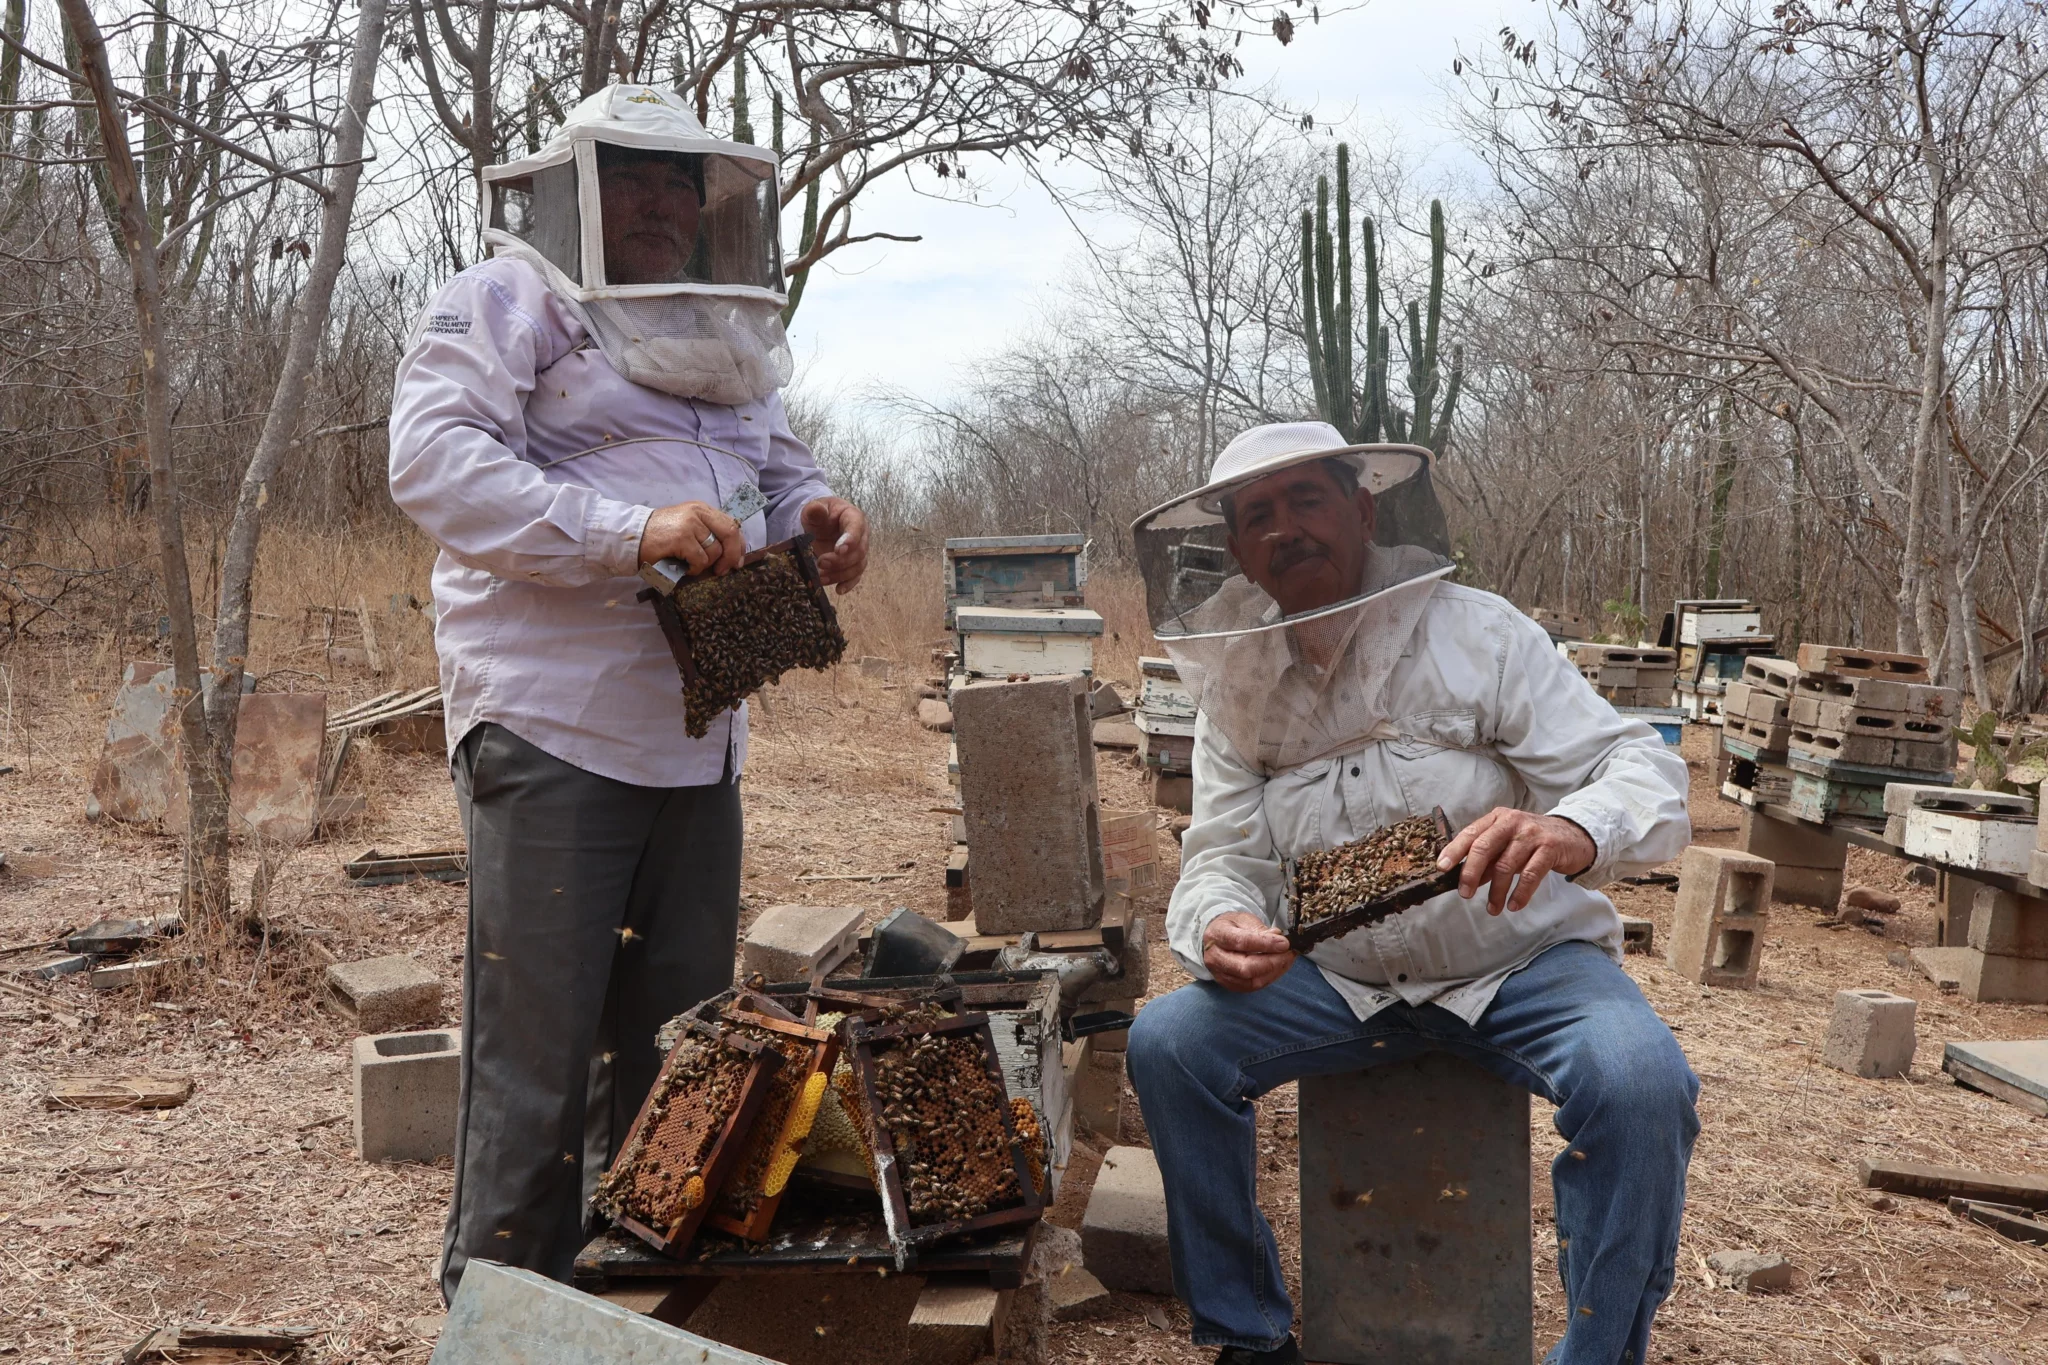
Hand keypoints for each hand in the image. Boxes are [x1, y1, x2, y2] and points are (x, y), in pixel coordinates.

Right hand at [640, 501, 743, 575]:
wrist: (632, 536)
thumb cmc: (661, 536)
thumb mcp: (688, 527)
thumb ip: (708, 533)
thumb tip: (733, 554)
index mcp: (702, 509)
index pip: (732, 525)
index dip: (739, 546)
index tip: (737, 561)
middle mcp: (698, 513)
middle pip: (730, 534)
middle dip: (731, 556)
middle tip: (722, 570)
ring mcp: (690, 524)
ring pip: (715, 551)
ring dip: (705, 564)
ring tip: (690, 564)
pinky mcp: (681, 538)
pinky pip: (700, 560)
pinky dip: (694, 568)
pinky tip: (683, 567)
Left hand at [801, 497, 867, 592]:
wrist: (821, 524)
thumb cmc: (820, 515)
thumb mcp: (814, 509)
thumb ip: (815, 510)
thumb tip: (816, 509)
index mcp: (854, 517)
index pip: (856, 528)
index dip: (850, 540)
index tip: (839, 550)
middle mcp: (861, 535)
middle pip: (859, 551)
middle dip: (840, 560)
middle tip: (821, 562)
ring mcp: (859, 551)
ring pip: (857, 566)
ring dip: (840, 574)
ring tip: (821, 577)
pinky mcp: (853, 564)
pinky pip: (856, 576)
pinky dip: (848, 584)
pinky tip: (838, 590)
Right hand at [1202, 911, 1295, 992]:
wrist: (1217, 938)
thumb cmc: (1233, 926)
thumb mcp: (1245, 920)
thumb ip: (1260, 929)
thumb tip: (1277, 937)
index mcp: (1217, 934)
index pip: (1241, 942)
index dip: (1265, 944)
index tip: (1284, 943)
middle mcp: (1214, 957)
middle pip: (1245, 967)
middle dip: (1272, 962)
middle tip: (1289, 953)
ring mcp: (1220, 973)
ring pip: (1250, 981)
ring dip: (1274, 972)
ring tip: (1287, 960)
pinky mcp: (1229, 984)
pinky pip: (1252, 987)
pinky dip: (1269, 978)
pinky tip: (1278, 968)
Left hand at [1438, 808, 1596, 915]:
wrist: (1574, 836)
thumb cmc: (1533, 841)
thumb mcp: (1508, 843)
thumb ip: (1488, 857)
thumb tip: (1465, 878)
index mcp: (1497, 818)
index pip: (1470, 834)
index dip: (1454, 851)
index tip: (1441, 868)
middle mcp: (1512, 822)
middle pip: (1484, 847)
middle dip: (1471, 873)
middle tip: (1465, 894)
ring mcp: (1532, 834)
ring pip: (1506, 865)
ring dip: (1497, 891)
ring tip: (1493, 908)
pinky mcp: (1550, 848)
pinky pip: (1530, 875)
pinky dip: (1520, 893)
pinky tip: (1514, 905)